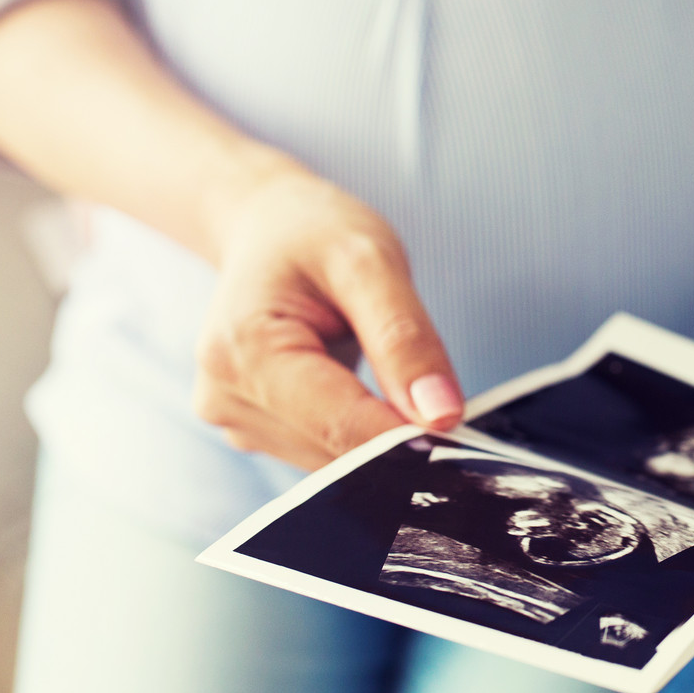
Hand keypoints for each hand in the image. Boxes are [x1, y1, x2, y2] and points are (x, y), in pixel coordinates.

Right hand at [193, 160, 463, 468]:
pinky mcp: (254, 432)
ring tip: (397, 377)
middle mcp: (226, 397)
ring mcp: (235, 420)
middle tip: (442, 398)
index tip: (467, 440)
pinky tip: (371, 392)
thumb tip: (442, 416)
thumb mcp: (371, 261)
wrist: (267, 228)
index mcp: (244, 351)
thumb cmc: (314, 232)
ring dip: (381, 438)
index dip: (411, 440)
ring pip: (336, 464)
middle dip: (400, 438)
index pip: (342, 426)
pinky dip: (362, 433)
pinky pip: (325, 453)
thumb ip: (406, 339)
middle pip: (338, 452)